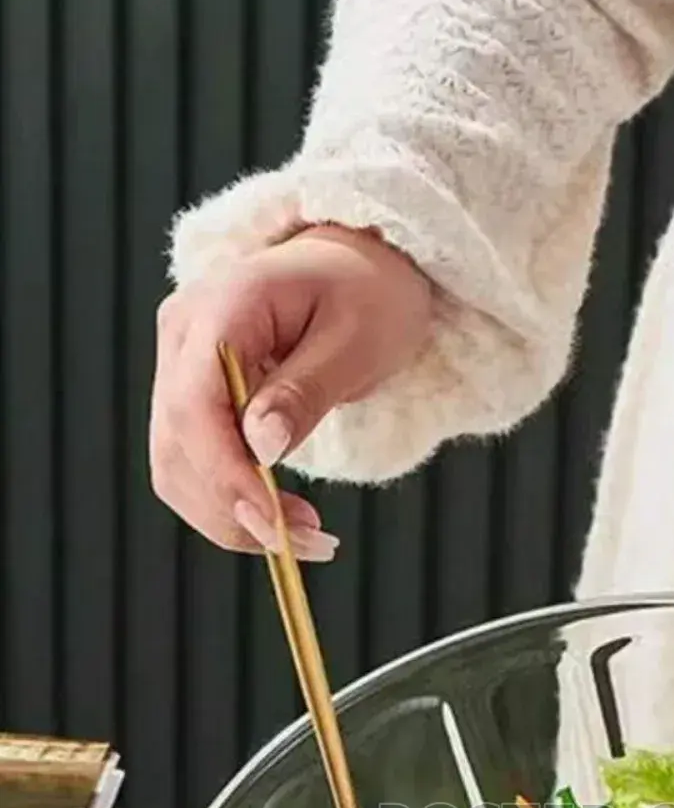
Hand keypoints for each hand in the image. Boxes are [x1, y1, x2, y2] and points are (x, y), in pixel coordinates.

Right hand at [150, 224, 432, 557]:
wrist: (356, 264)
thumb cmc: (367, 291)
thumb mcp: (357, 338)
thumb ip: (306, 391)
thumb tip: (261, 447)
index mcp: (221, 306)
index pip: (196, 406)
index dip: (229, 476)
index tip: (278, 524)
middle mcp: (182, 334)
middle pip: (177, 444)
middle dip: (235, 509)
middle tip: (309, 543)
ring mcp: (177, 364)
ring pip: (174, 465)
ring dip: (229, 517)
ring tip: (301, 538)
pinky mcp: (190, 394)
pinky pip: (190, 462)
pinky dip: (227, 502)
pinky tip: (276, 518)